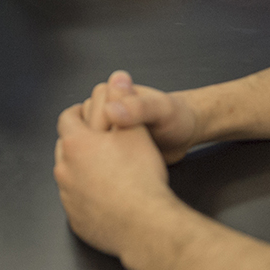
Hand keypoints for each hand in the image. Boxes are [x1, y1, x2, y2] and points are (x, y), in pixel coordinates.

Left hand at [54, 101, 174, 257]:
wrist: (145, 225)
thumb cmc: (140, 176)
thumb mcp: (136, 130)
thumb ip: (123, 102)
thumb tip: (116, 78)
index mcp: (75, 144)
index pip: (67, 118)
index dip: (79, 112)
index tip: (91, 114)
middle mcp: (64, 170)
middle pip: (65, 147)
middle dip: (79, 141)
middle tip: (101, 141)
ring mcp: (68, 199)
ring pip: (69, 176)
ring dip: (82, 169)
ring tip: (107, 169)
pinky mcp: (76, 222)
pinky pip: (77, 202)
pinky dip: (88, 196)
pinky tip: (109, 196)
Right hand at [82, 71, 199, 163]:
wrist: (185, 134)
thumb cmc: (177, 117)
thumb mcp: (161, 110)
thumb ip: (138, 108)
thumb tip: (111, 111)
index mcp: (113, 94)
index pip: (88, 108)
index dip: (99, 124)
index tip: (114, 135)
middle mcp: (105, 111)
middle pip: (83, 128)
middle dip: (98, 143)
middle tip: (117, 155)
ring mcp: (106, 131)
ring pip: (87, 146)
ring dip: (97, 157)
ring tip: (116, 167)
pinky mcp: (110, 150)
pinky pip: (96, 159)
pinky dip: (101, 167)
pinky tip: (117, 175)